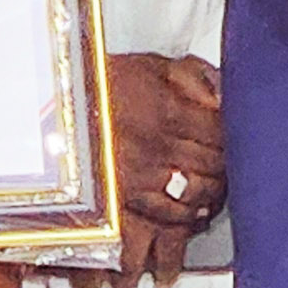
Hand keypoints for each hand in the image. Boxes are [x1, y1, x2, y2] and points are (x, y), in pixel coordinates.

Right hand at [109, 54, 224, 284]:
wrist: (52, 108)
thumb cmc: (95, 83)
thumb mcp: (146, 65)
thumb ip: (189, 78)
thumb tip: (220, 98)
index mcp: (168, 112)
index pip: (220, 131)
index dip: (232, 136)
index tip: (235, 138)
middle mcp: (159, 147)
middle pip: (213, 164)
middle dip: (226, 168)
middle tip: (231, 170)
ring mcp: (141, 177)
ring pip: (194, 194)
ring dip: (210, 197)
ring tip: (215, 197)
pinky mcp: (123, 200)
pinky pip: (166, 217)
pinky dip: (183, 221)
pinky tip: (192, 218)